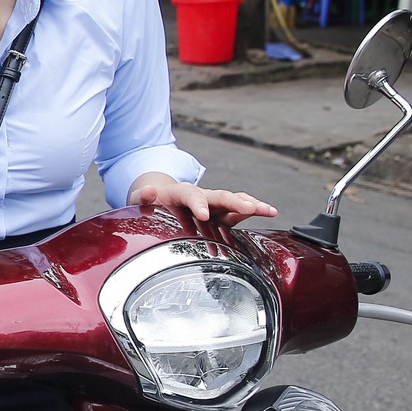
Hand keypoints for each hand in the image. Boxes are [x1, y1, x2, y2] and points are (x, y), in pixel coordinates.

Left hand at [131, 177, 277, 226]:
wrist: (159, 198)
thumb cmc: (149, 201)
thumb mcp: (140, 198)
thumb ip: (143, 196)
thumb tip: (149, 191)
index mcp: (182, 192)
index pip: (192, 196)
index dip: (199, 204)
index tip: (204, 215)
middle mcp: (202, 196)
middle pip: (222, 196)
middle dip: (238, 202)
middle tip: (253, 209)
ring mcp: (212, 205)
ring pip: (235, 203)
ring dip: (253, 206)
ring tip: (271, 211)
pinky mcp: (218, 215)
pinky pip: (235, 215)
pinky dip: (249, 217)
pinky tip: (266, 219)